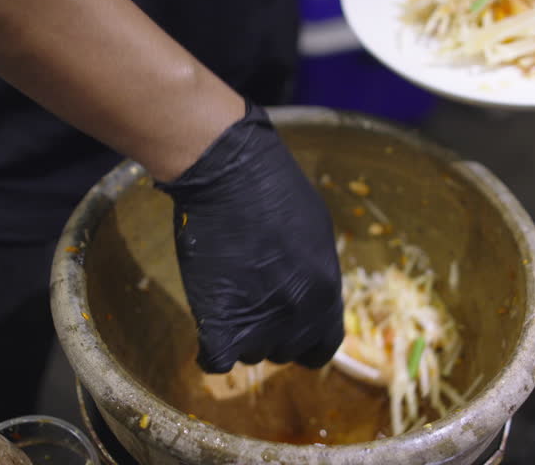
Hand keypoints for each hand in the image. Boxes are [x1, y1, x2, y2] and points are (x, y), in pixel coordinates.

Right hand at [155, 100, 343, 372]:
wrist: (231, 174)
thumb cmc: (274, 190)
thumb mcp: (316, 232)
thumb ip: (315, 272)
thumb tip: (307, 288)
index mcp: (327, 293)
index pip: (322, 346)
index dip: (304, 341)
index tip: (288, 329)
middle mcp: (299, 316)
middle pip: (284, 351)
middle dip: (269, 334)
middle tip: (250, 302)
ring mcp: (260, 322)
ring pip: (250, 353)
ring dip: (239, 335)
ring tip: (227, 299)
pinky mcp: (221, 323)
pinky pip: (216, 360)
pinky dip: (209, 351)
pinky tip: (207, 329)